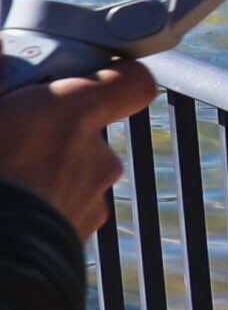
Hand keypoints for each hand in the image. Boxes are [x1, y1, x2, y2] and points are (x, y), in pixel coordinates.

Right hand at [0, 59, 159, 238]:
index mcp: (72, 114)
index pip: (132, 81)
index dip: (116, 75)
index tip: (87, 74)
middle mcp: (96, 156)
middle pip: (89, 129)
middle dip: (53, 128)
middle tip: (10, 129)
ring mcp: (91, 200)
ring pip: (73, 171)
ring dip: (44, 168)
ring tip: (4, 174)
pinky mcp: (77, 236)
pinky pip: (64, 206)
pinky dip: (42, 202)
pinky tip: (11, 205)